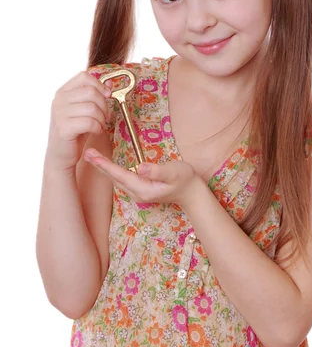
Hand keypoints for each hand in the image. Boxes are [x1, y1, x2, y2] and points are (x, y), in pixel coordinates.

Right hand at [45, 70, 113, 171]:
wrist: (61, 154)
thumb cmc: (76, 131)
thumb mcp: (87, 111)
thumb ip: (97, 95)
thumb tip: (110, 82)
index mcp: (63, 92)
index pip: (84, 76)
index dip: (100, 85)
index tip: (107, 96)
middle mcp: (59, 100)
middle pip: (91, 92)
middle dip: (104, 105)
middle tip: (105, 117)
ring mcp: (59, 114)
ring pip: (92, 108)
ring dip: (102, 119)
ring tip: (100, 126)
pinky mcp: (63, 128)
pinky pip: (89, 122)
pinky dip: (97, 128)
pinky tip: (95, 132)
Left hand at [84, 148, 201, 208]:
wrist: (191, 193)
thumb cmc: (185, 179)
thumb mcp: (174, 172)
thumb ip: (157, 171)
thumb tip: (141, 168)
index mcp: (143, 189)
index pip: (120, 175)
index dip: (105, 165)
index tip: (92, 156)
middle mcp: (137, 193)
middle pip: (114, 178)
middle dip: (99, 165)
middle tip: (86, 152)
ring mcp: (137, 193)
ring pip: (116, 180)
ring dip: (103, 168)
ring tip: (92, 156)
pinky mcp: (139, 189)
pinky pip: (121, 179)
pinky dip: (111, 171)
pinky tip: (105, 164)